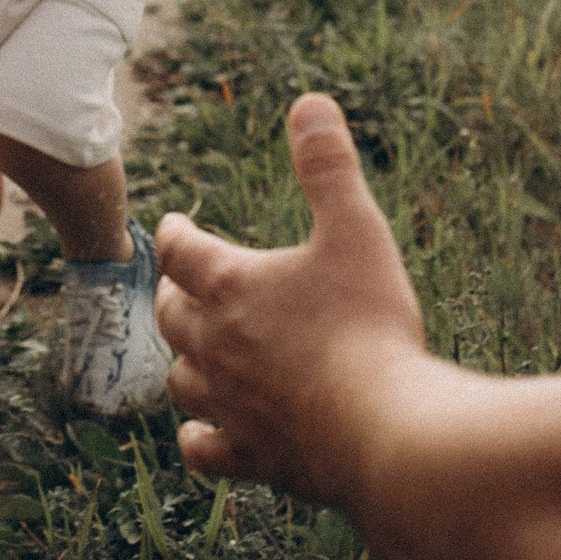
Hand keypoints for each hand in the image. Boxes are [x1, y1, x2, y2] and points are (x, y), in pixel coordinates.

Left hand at [153, 94, 425, 491]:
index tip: (176, 226)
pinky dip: (199, 438)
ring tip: (192, 350)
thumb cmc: (372, 326)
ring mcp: (230, 406)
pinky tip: (202, 434)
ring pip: (182, 379)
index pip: (180, 250)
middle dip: (174, 294)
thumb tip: (308, 102)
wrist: (389, 431)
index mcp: (231, 286)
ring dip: (183, 359)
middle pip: (171, 314)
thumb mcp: (357, 232)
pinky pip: (206, 449)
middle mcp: (215, 346)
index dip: (177, 233)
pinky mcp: (252, 457)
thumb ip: (329, 168)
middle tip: (181, 285)